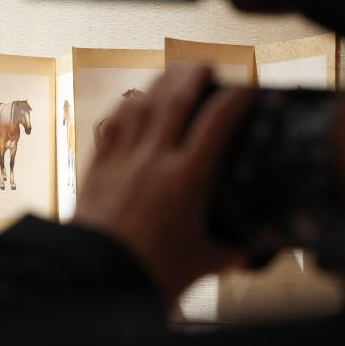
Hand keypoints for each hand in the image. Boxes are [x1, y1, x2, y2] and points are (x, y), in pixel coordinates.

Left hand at [73, 65, 251, 304]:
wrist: (96, 278)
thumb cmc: (148, 274)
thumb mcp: (200, 263)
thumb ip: (227, 252)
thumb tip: (248, 254)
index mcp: (185, 180)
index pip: (216, 123)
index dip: (235, 99)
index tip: (248, 88)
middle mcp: (153, 160)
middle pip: (175, 99)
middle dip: (193, 75)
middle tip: (207, 66)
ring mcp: (122, 161)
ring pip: (141, 105)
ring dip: (158, 84)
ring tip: (172, 74)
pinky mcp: (97, 169)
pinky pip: (110, 126)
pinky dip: (124, 108)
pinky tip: (131, 103)